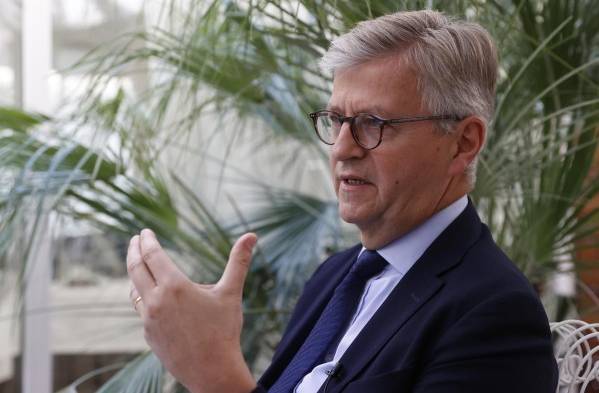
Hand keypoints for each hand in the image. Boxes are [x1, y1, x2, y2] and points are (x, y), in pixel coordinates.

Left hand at [127, 228, 257, 392]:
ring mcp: (149, 319)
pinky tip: (148, 295)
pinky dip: (142, 295)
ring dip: (135, 273)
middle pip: (136, 268)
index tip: (144, 232)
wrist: (212, 371)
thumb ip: (239, 262)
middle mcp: (156, 301)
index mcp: (174, 286)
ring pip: (135, 289)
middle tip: (135, 239)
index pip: (152, 255)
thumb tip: (252, 235)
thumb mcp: (231, 293)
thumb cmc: (224, 331)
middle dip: (134, 251)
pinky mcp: (148, 334)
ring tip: (139, 265)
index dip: (147, 241)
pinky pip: (141, 309)